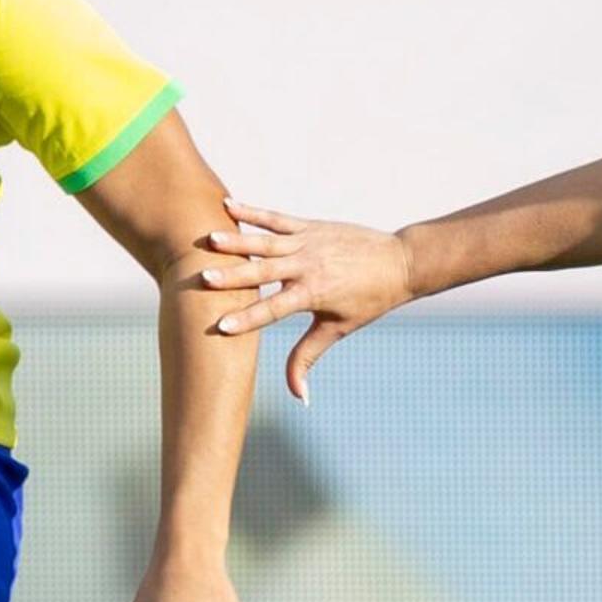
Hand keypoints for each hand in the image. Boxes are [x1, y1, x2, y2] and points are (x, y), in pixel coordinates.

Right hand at [195, 198, 417, 400]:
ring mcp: (308, 243)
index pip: (274, 310)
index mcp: (313, 294)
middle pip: (264, 274)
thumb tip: (298, 396)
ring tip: (209, 238)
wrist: (399, 262)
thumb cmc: (368, 301)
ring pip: (266, 243)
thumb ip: (307, 357)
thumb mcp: (337, 329)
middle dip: (233, 278)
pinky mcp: (310, 226)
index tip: (220, 327)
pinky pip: (277, 218)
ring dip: (237, 241)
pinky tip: (227, 204)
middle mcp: (308, 267)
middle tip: (202, 279)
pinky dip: (252, 212)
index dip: (247, 319)